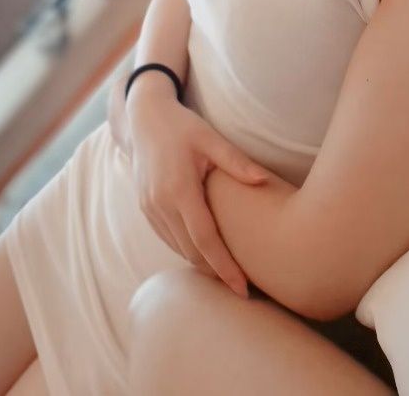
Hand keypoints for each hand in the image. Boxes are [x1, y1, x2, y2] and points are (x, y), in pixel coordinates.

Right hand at [127, 89, 269, 298]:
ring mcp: (149, 209)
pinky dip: (187, 250)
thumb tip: (265, 181)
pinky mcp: (145, 209)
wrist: (143, 119)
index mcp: (178, 189)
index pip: (204, 241)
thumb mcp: (210, 138)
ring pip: (178, 249)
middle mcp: (160, 204)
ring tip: (229, 275)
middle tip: (245, 288)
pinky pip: (168, 238)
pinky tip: (206, 253)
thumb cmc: (182, 126)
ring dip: (202, 264)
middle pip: (191, 252)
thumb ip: (236, 161)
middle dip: (216, 274)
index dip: (224, 268)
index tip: (243, 288)